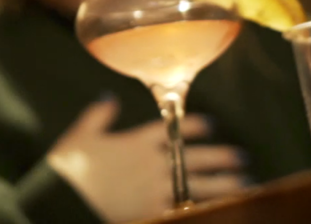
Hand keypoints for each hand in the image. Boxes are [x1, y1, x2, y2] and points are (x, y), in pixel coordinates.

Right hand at [47, 98, 247, 221]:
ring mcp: (156, 191)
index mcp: (137, 141)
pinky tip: (219, 208)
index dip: (197, 125)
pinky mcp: (154, 212)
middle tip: (242, 158)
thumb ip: (98, 116)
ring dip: (225, 185)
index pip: (175, 129)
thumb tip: (109, 98)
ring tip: (244, 185)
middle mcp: (153, 164)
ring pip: (200, 185)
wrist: (66, 201)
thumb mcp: (79, 136)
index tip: (211, 124)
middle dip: (222, 157)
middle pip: (197, 158)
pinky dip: (204, 207)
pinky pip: (186, 209)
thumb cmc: (70, 169)